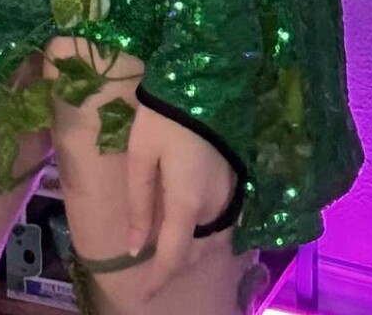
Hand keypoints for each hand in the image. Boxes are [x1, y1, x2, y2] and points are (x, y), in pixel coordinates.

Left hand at [125, 100, 238, 302]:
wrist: (208, 79)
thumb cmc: (166, 115)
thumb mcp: (141, 155)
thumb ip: (139, 204)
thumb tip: (135, 248)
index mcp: (188, 204)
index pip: (174, 258)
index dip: (157, 281)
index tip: (142, 296)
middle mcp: (215, 206)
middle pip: (195, 254)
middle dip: (173, 265)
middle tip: (150, 267)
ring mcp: (230, 195)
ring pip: (212, 241)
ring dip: (192, 251)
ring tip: (168, 248)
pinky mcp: (236, 181)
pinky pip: (222, 223)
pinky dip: (206, 234)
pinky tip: (191, 224)